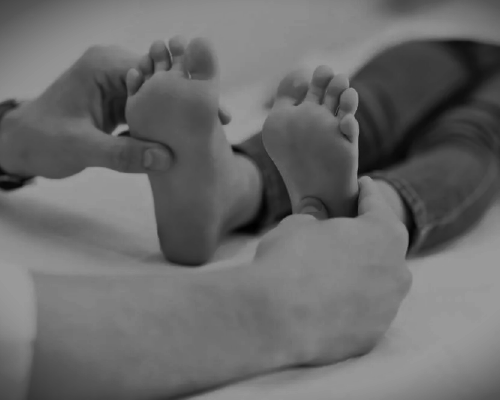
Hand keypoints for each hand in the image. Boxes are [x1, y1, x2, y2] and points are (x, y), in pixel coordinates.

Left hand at [0, 45, 172, 178]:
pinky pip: (146, 109)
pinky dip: (153, 126)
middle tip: (184, 135)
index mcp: (103, 66)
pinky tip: (162, 143)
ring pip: (155, 97)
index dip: (172, 94)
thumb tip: (166, 159)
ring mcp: (116, 84)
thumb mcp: (82, 149)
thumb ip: (123, 154)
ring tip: (177, 141)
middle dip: (171, 108)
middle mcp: (112, 68)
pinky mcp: (118, 101)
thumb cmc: (43, 141)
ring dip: (163, 119)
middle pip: (158, 82)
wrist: (23, 146)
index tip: (186, 122)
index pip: (153, 70)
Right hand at [253, 176, 411, 365]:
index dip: (366, 192)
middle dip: (366, 238)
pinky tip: (326, 303)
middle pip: (384, 248)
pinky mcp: (371, 337)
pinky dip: (350, 306)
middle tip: (344, 232)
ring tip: (331, 273)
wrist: (275, 316)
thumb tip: (316, 218)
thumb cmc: (289, 260)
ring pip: (377, 284)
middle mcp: (397, 272)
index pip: (376, 205)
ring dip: (360, 275)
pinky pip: (364, 314)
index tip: (363, 184)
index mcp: (384, 234)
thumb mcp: (298, 224)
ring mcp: (386, 309)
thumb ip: (315, 218)